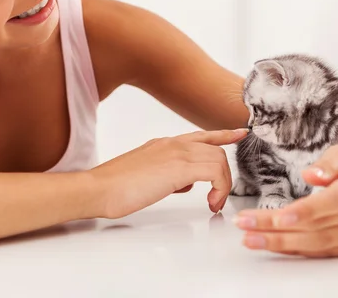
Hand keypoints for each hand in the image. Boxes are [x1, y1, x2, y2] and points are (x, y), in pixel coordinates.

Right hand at [89, 129, 247, 218]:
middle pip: (215, 149)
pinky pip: (215, 172)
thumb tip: (182, 183)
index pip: (201, 136)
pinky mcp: (179, 167)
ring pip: (218, 159)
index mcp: (163, 144)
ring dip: (222, 184)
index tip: (238, 133)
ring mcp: (176, 152)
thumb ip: (166, 175)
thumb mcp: (145, 176)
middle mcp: (172, 144)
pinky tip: (210, 203)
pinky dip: (220, 189)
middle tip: (219, 196)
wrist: (98, 189)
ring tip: (213, 203)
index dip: (223, 135)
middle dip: (224, 174)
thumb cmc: (114, 187)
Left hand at [234, 145, 337, 257]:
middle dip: (277, 226)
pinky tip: (269, 244)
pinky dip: (292, 249)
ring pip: (317, 242)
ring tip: (249, 238)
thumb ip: (328, 162)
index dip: (308, 210)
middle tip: (244, 223)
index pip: (336, 199)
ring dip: (279, 242)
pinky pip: (320, 252)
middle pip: (319, 224)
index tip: (281, 216)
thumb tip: (310, 176)